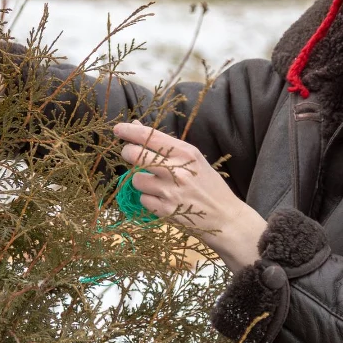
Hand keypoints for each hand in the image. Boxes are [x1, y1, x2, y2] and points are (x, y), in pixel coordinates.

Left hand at [112, 121, 265, 270]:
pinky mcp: (166, 210)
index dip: (130, 131)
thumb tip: (136, 126)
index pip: (151, 136)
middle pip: (135, 155)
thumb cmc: (207, 184)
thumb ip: (164, 144)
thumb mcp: (193, 159)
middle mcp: (177, 169)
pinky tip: (161, 199)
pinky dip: (147, 199)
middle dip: (128, 153)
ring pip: (136, 179)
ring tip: (156, 184)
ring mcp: (170, 191)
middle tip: (132, 156)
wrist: (224, 216)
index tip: (118, 129)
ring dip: (140, 180)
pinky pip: (142, 199)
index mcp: (185, 152)